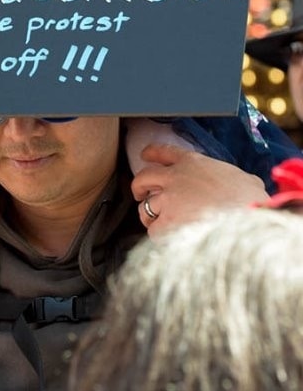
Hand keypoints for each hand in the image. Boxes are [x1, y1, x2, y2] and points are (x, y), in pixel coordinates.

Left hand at [130, 143, 268, 236]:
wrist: (246, 218)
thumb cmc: (250, 200)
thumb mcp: (244, 178)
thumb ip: (234, 178)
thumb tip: (248, 184)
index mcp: (192, 162)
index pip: (164, 151)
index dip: (151, 153)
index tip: (145, 155)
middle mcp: (175, 177)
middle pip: (143, 177)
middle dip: (139, 186)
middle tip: (141, 194)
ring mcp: (168, 200)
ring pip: (145, 206)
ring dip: (149, 215)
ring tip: (155, 222)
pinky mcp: (167, 223)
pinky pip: (153, 230)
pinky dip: (158, 235)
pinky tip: (167, 239)